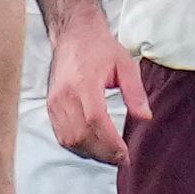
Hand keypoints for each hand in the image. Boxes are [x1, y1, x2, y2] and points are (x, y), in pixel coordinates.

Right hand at [45, 22, 151, 165]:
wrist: (72, 34)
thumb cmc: (99, 47)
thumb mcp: (125, 63)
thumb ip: (135, 92)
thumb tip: (145, 117)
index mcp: (84, 83)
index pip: (95, 120)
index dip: (110, 142)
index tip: (125, 154)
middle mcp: (65, 95)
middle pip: (81, 136)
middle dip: (102, 153)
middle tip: (121, 159)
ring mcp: (54, 102)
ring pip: (69, 139)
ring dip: (90, 152)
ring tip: (109, 155)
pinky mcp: (50, 106)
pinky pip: (61, 135)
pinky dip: (77, 145)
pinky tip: (94, 146)